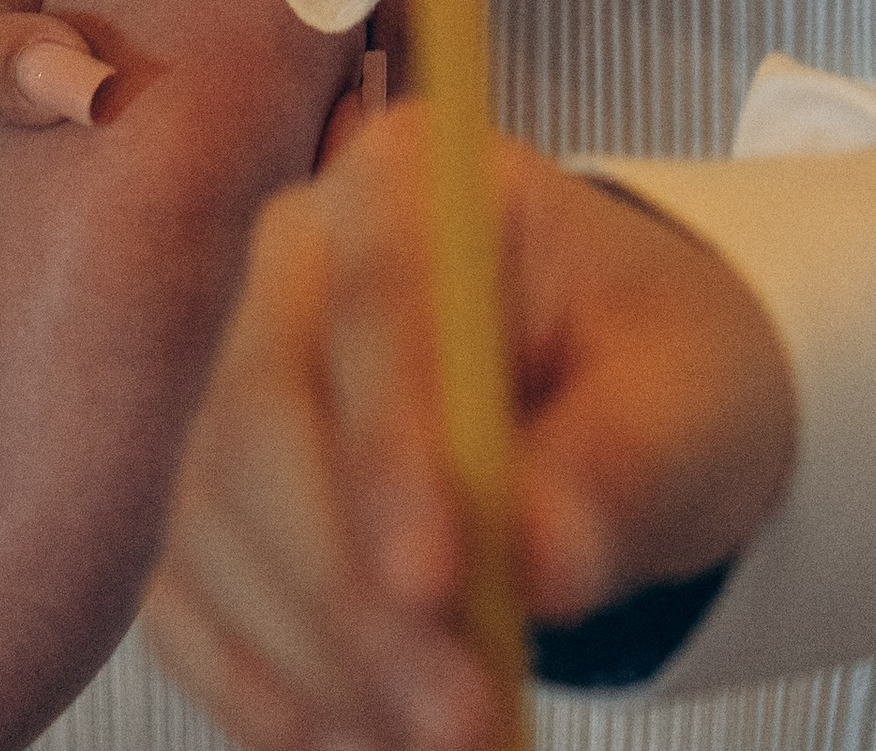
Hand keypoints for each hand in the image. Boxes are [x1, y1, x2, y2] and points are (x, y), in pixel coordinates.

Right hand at [144, 110, 794, 750]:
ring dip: (315, 662)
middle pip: (260, 417)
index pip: (372, 302)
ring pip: (211, 523)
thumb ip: (617, 467)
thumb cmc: (653, 366)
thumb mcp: (684, 400)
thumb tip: (542, 563)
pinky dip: (266, 690)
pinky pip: (191, 599)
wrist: (619, 399)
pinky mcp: (208, 493)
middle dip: (348, 591)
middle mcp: (291, 258)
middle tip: (461, 721)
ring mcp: (230, 372)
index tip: (438, 582)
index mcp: (411, 181)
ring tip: (444, 746)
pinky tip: (358, 749)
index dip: (387, 445)